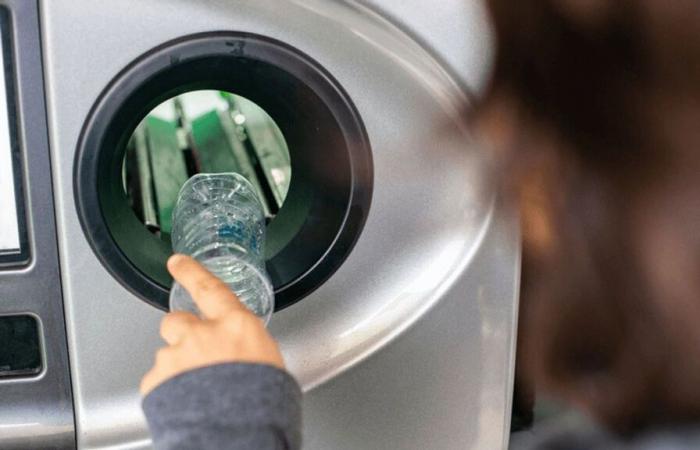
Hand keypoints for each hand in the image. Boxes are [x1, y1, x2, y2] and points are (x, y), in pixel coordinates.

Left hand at [140, 254, 284, 395]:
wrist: (239, 436)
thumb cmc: (264, 406)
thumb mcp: (269, 364)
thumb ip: (248, 348)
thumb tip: (244, 351)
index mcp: (236, 326)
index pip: (210, 288)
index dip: (191, 271)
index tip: (177, 262)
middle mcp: (203, 335)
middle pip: (176, 320)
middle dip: (181, 333)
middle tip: (195, 355)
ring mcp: (176, 357)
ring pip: (167, 354)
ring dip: (177, 367)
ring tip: (195, 392)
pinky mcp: (157, 382)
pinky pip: (157, 381)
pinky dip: (166, 391)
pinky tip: (183, 404)